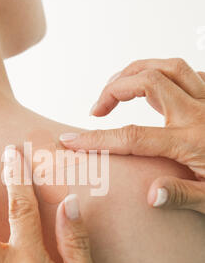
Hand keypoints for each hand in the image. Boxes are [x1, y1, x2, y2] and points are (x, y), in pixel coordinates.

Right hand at [60, 58, 204, 213]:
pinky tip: (152, 88)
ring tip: (116, 89)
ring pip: (166, 65)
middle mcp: (198, 112)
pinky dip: (161, 72)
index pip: (132, 135)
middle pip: (146, 80)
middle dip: (112, 89)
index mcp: (192, 140)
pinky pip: (187, 71)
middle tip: (96, 110)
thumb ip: (182, 195)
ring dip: (134, 71)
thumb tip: (150, 196)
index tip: (70, 140)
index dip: (97, 138)